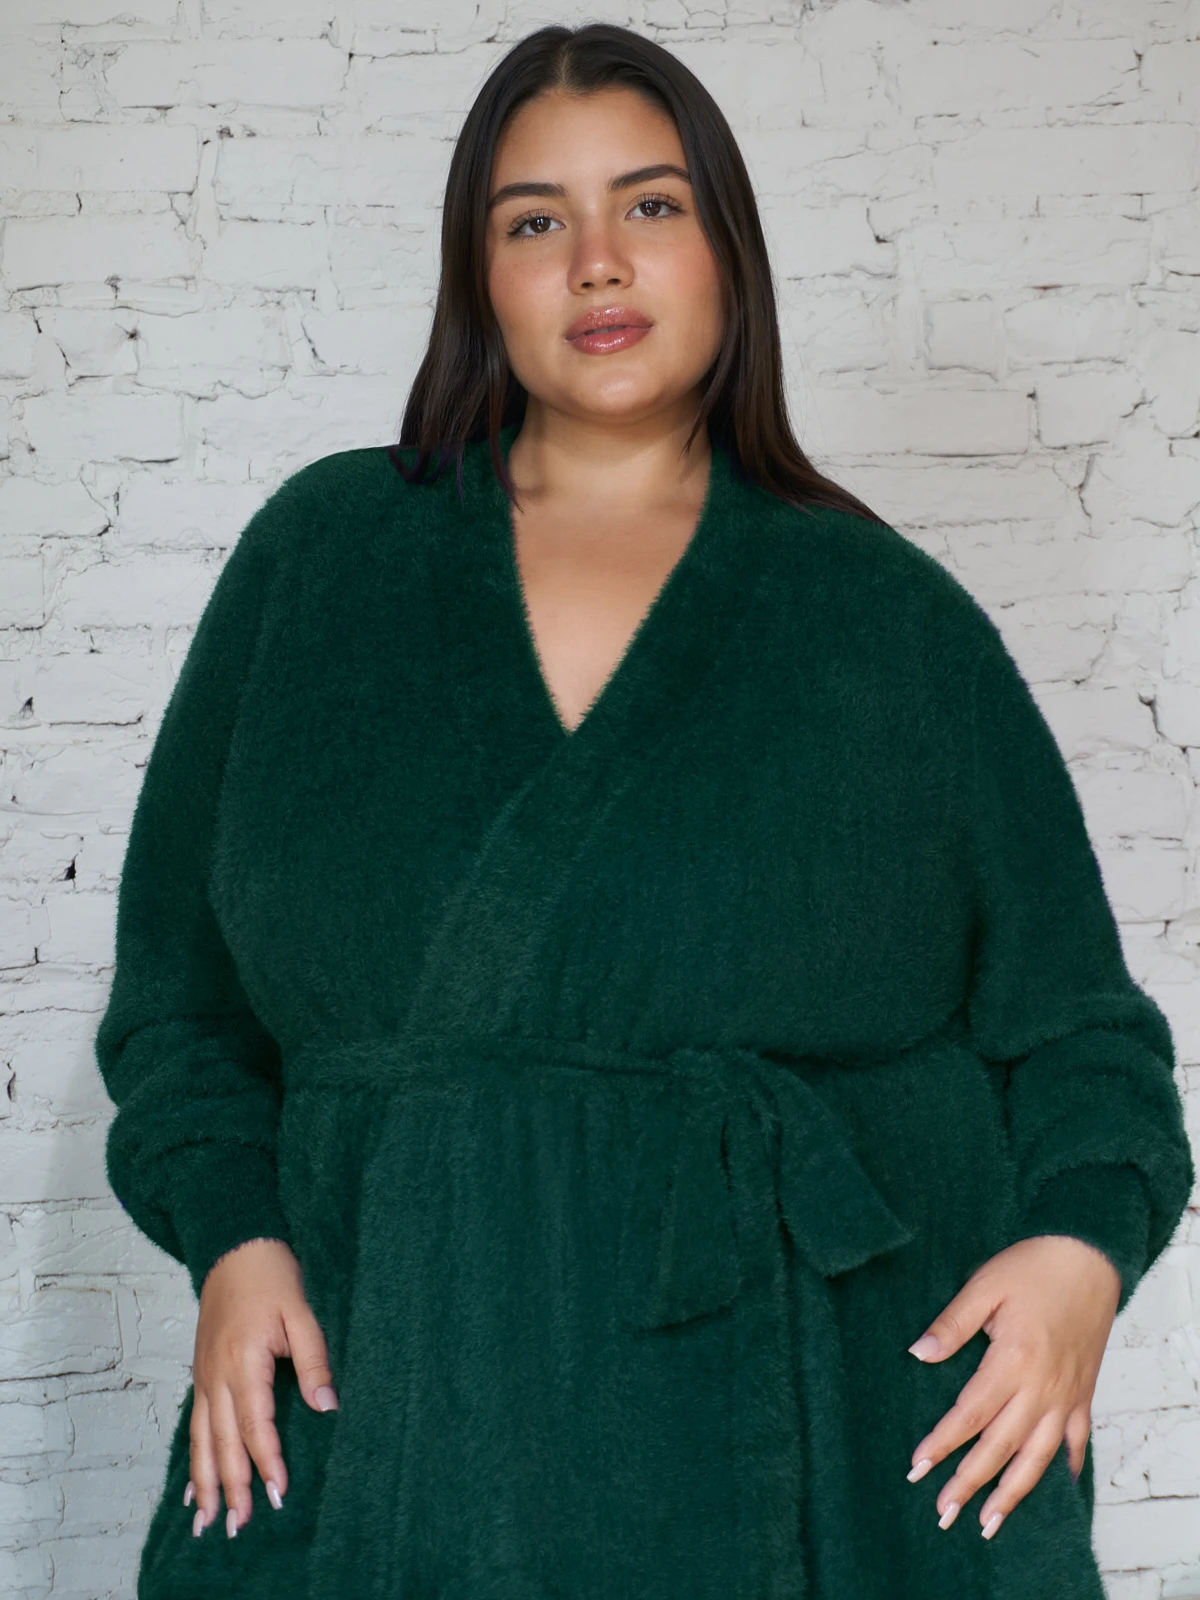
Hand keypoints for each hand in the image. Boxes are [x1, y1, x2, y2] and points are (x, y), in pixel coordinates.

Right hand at [186, 1237, 336, 1538]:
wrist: (235, 1247)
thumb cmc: (271, 1277)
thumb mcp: (301, 1313)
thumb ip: (313, 1360)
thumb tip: (327, 1405)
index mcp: (244, 1362)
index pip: (256, 1424)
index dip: (267, 1460)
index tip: (278, 1492)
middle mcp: (217, 1375)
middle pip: (223, 1441)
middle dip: (232, 1485)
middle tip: (239, 1525)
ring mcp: (205, 1375)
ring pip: (202, 1439)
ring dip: (206, 1481)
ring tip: (208, 1520)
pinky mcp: (201, 1373)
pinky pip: (194, 1424)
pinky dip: (193, 1457)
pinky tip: (194, 1484)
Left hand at [904, 1234, 1120, 1539]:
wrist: (1089, 1256)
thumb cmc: (1034, 1266)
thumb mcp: (984, 1284)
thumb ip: (952, 1324)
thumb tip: (918, 1354)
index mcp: (1013, 1360)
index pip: (970, 1414)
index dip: (942, 1444)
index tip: (917, 1467)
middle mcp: (1041, 1387)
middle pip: (1000, 1446)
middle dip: (969, 1482)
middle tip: (943, 1512)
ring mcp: (1066, 1395)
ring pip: (1038, 1456)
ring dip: (1013, 1492)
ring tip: (989, 1520)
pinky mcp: (1084, 1393)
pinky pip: (1076, 1440)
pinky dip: (1066, 1466)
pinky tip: (1057, 1487)